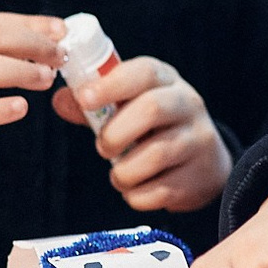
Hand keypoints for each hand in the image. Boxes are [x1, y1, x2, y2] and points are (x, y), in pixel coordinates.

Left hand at [53, 56, 230, 213]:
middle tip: (103, 148)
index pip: (144, 72)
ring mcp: (198, 140)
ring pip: (156, 154)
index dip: (112, 84)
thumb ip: (97, 105)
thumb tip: (62, 100)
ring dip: (124, 171)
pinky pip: (160, 191)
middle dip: (116, 133)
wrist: (205, 162)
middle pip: (152, 109)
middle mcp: (188, 104)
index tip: (85, 99)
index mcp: (166, 81)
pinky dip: (137, 195)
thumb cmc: (157, 128)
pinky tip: (137, 189)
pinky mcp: (200, 175)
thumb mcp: (131, 106)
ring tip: (119, 173)